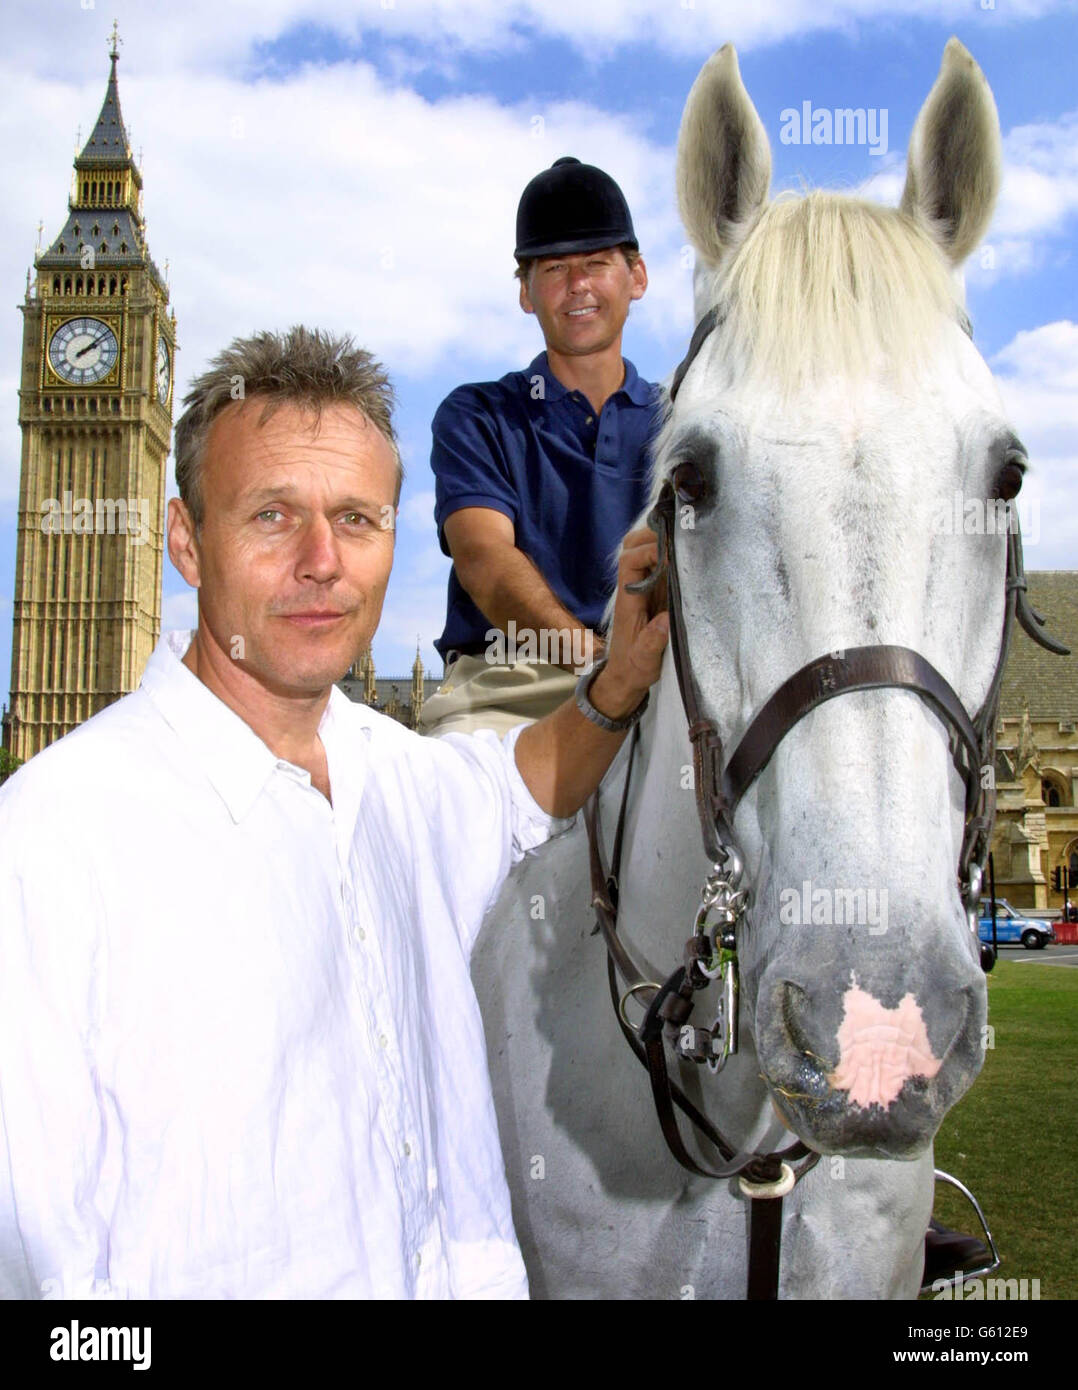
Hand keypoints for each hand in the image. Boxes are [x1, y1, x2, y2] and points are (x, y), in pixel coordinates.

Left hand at [589, 529, 668, 717]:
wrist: (626, 675)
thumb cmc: (634, 667)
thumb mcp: (644, 660)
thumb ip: (652, 641)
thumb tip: (666, 621)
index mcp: (628, 599)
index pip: (630, 561)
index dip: (649, 551)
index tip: (671, 554)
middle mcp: (633, 586)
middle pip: (632, 545)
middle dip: (653, 534)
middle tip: (681, 535)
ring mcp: (644, 586)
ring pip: (643, 548)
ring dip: (661, 539)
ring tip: (685, 539)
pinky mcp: (655, 590)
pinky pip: (658, 562)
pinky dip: (670, 551)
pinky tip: (688, 553)